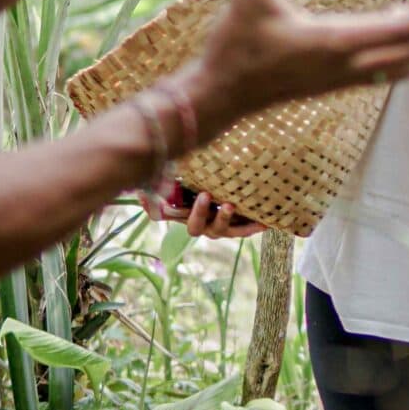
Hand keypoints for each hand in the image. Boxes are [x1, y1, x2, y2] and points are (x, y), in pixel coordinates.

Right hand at [141, 185, 266, 238]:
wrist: (232, 194)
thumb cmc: (204, 185)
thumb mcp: (188, 179)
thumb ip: (170, 180)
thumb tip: (144, 185)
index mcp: (184, 214)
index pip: (168, 215)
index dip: (163, 209)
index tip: (167, 195)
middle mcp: (201, 224)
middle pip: (195, 227)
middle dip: (199, 212)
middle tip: (205, 195)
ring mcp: (219, 227)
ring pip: (221, 230)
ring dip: (225, 218)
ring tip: (231, 206)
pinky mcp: (237, 227)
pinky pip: (244, 230)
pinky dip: (252, 226)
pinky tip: (264, 222)